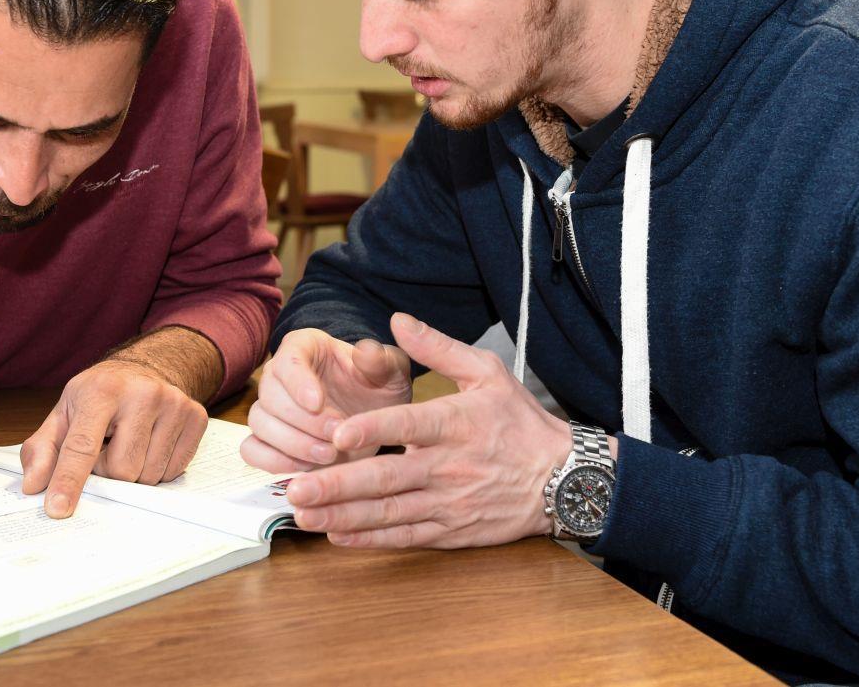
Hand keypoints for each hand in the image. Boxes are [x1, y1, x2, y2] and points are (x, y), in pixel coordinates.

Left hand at [20, 359, 208, 517]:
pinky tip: (150, 444)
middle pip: (121, 471)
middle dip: (109, 472)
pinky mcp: (196, 416)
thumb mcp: (64, 414)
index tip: (58, 509)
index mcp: (102, 390)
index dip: (68, 481)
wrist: (146, 368)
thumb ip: (43, 449)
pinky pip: (174, 471)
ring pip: (149, 475)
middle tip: (108, 448)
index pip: (82, 446)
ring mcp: (174, 403)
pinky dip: (157, 467)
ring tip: (129, 443)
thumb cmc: (101, 395)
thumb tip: (34, 485)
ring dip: (134, 471)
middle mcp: (142, 393)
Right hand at [240, 327, 412, 473]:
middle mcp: (280, 375)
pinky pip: (252, 450)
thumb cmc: (379, 387)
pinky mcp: (268, 440)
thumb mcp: (391, 370)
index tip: (318, 403)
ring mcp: (271, 409)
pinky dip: (274, 461)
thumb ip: (381, 360)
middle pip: (269, 394)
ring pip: (259, 423)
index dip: (298, 382)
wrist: (374, 420)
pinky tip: (307, 468)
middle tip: (335, 436)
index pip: (288, 359)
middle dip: (302, 420)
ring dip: (292, 444)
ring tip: (329, 454)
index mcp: (305, 347)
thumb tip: (366, 351)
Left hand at [285, 313, 572, 548]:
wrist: (562, 479)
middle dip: (338, 485)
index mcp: (455, 423)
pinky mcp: (451, 530)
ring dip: (344, 517)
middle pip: (387, 478)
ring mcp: (448, 503)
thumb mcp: (487, 372)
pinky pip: (406, 537)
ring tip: (304, 515)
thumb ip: (437, 347)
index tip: (336, 434)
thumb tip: (396, 318)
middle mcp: (448, 466)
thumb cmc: (520, 422)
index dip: (372, 430)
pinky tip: (338, 536)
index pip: (408, 426)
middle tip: (296, 489)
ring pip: (390, 513)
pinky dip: (371, 539)